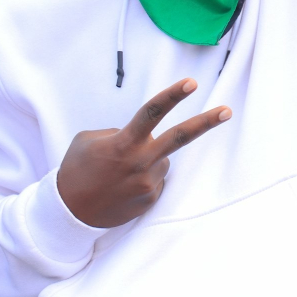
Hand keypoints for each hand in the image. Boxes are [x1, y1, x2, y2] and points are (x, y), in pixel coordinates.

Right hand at [57, 78, 231, 227]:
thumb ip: (119, 132)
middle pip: (180, 137)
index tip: (191, 83)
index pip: (152, 112)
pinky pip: (155, 179)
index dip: (172, 95)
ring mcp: (147, 184)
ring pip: (161, 159)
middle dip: (206, 122)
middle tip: (227, 111)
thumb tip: (142, 136)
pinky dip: (144, 177)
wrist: (69, 214)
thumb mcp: (90, 140)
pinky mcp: (150, 200)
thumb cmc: (77, 170)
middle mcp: (140, 162)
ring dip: (149, 158)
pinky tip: (123, 186)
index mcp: (124, 142)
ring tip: (120, 172)